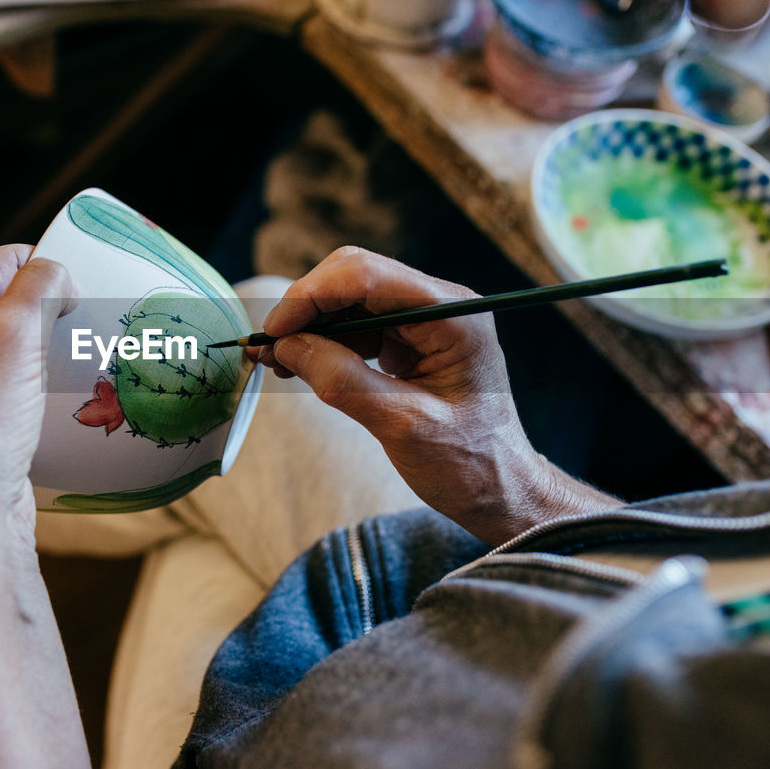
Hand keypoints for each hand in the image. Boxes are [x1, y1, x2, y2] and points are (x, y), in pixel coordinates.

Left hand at [0, 246, 90, 768]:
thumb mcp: (11, 336)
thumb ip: (38, 287)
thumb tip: (56, 273)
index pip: (2, 262)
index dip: (47, 274)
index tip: (79, 301)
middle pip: (12, 301)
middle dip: (53, 313)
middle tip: (85, 331)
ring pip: (21, 343)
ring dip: (54, 349)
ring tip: (82, 362)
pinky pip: (21, 381)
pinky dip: (47, 381)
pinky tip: (68, 394)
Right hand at [254, 247, 618, 544]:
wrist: (502, 492)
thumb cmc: (469, 464)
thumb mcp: (401, 426)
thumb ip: (342, 381)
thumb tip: (285, 346)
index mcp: (453, 316)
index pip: (367, 276)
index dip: (310, 296)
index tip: (272, 332)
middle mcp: (440, 305)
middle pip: (355, 278)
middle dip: (306, 308)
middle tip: (267, 349)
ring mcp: (426, 321)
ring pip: (350, 299)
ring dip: (311, 326)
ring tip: (278, 362)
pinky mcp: (412, 341)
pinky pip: (357, 325)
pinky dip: (326, 342)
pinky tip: (302, 366)